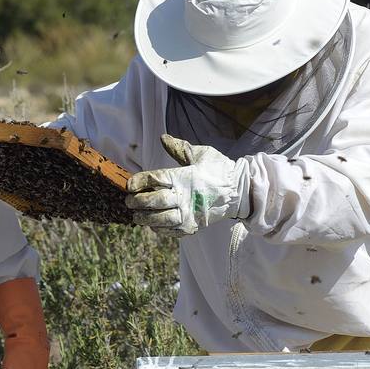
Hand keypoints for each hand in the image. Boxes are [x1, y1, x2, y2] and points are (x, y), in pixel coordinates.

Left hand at [124, 134, 249, 235]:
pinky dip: (159, 229)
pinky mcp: (193, 226)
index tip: (129, 185)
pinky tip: (152, 224)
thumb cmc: (219, 169)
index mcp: (184, 176)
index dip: (139, 181)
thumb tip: (163, 138)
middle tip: (129, 202)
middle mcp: (185, 196)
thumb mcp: (200, 153)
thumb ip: (179, 147)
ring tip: (136, 216)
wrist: (241, 191)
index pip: (154, 178)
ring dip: (144, 218)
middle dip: (137, 202)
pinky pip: (171, 231)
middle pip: (154, 201)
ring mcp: (189, 213)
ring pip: (160, 219)